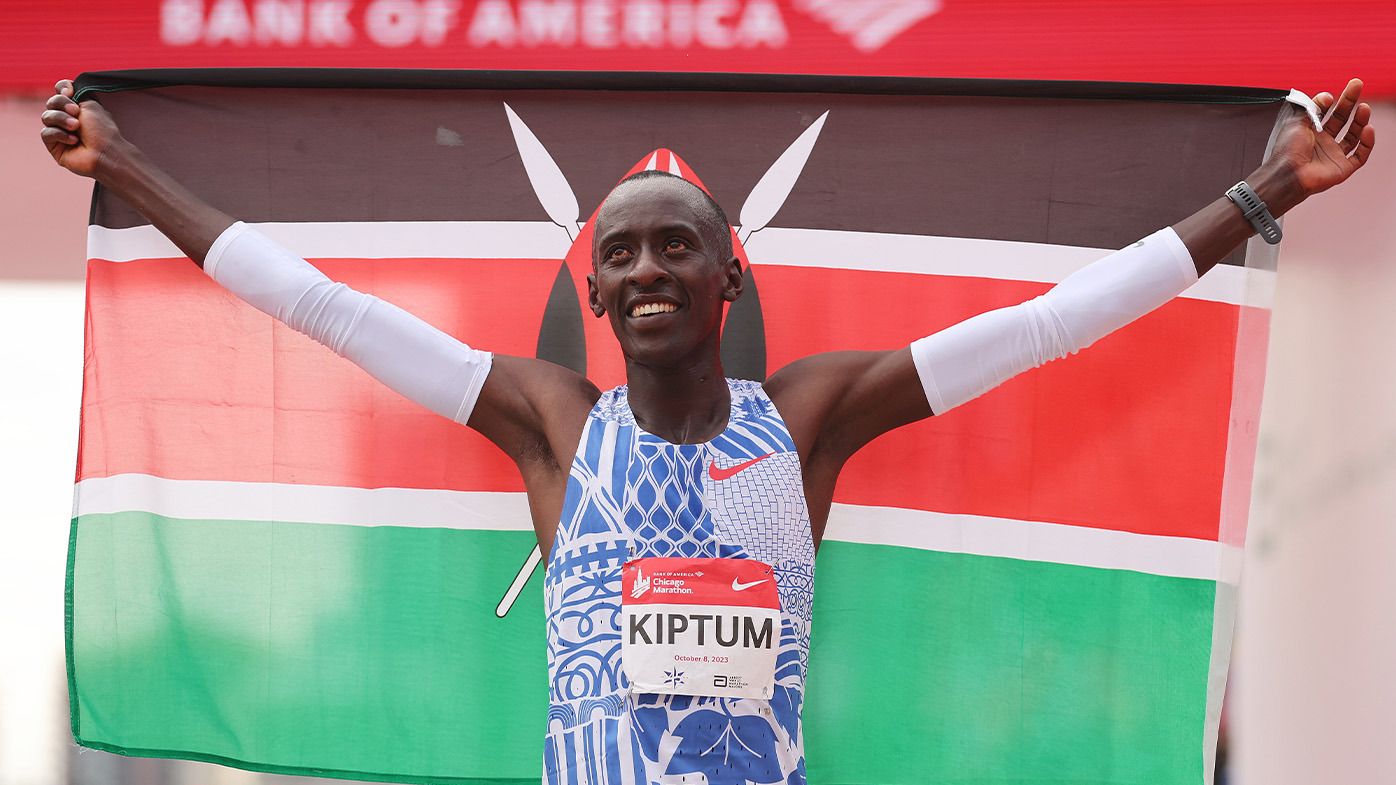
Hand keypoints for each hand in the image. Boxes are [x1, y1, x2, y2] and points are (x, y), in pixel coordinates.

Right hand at [39, 79, 123, 177]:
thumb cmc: (102, 130)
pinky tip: (74, 141)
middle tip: (76, 112)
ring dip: (61, 119)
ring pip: (46, 117)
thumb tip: (62, 88)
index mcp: (76, 108)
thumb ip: (76, 93)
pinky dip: (59, 134)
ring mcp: (59, 132)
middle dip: (61, 104)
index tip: (70, 91)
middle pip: (51, 102)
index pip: (59, 91)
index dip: (62, 88)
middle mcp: (67, 118)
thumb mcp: (90, 105)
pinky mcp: (54, 146)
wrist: (105, 153)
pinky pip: (46, 133)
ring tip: (76, 126)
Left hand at [1269, 78, 1375, 200]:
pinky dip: (1367, 143)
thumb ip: (1311, 108)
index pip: (1329, 113)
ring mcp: (1334, 156)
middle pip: (1342, 120)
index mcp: (1312, 133)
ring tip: (1364, 108)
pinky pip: (1360, 155)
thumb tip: (1327, 96)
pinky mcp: (1342, 168)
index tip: (1337, 93)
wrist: (1286, 174)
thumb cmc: (1287, 150)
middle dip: (1351, 103)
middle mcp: (1324, 143)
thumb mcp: (1296, 123)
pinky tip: (1368, 129)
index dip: (1335, 101)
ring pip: (1354, 136)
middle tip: (1358, 86)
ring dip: (1361, 121)